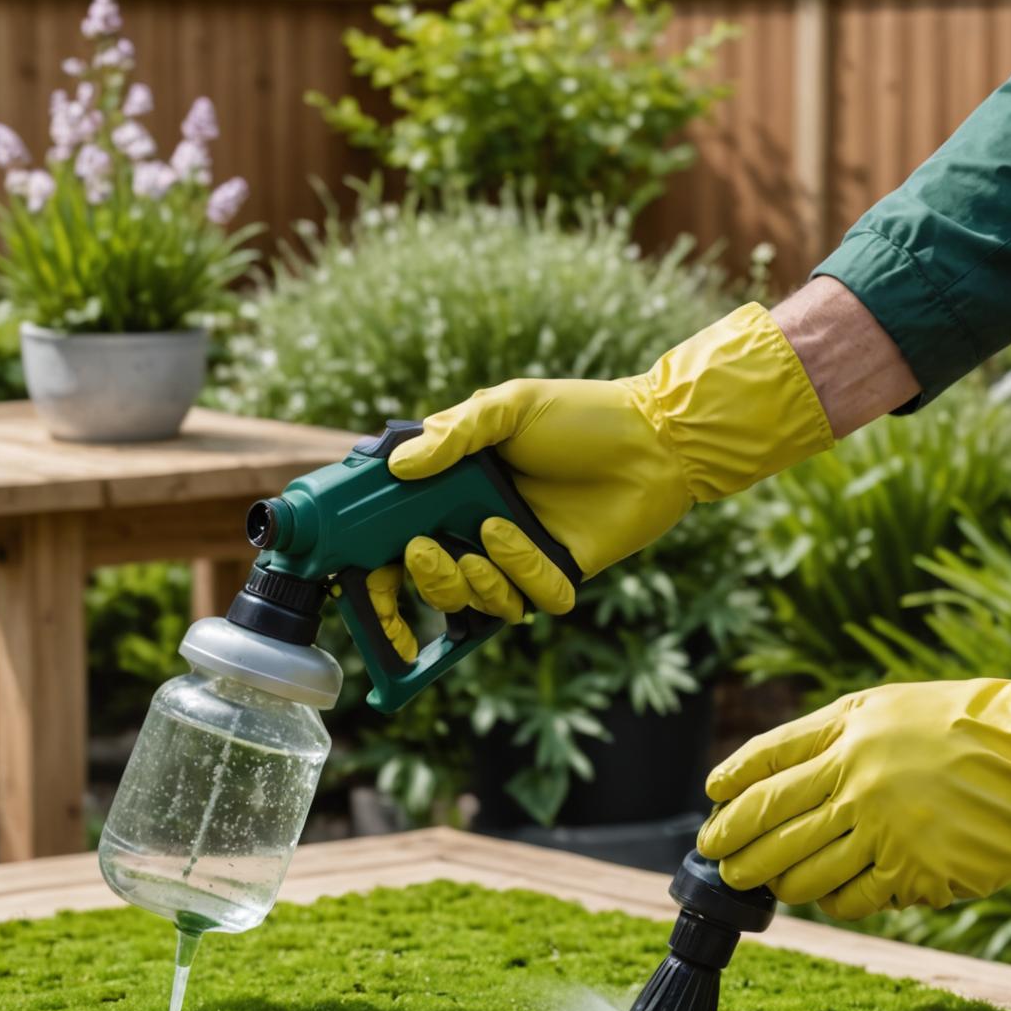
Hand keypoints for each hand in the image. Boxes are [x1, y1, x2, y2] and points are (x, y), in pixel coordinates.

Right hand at [383, 303, 833, 625]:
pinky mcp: (559, 577)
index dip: (373, 576)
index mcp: (456, 494)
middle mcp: (481, 532)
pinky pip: (529, 601)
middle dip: (423, 580)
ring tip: (489, 534)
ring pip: (477, 602)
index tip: (355, 580)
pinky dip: (520, 573)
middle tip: (422, 548)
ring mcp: (521, 559)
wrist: (655, 437)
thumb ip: (451, 435)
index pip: (399, 545)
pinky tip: (521, 534)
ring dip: (471, 578)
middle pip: (432, 586)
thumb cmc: (582, 415)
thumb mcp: (509, 407)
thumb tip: (397, 467)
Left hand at [697, 632, 1010, 918]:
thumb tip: (779, 780)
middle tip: (719, 859)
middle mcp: (856, 776)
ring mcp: (883, 827)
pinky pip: (850, 897)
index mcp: (849, 728)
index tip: (713, 799)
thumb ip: (835, 737)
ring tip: (765, 884)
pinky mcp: (914, 870)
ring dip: (775, 881)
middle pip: (770, 820)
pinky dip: (830, 901)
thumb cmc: (971, 726)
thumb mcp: (893, 707)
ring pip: (801, 869)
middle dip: (734, 844)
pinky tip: (825, 898)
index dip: (732, 783)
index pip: (767, 759)